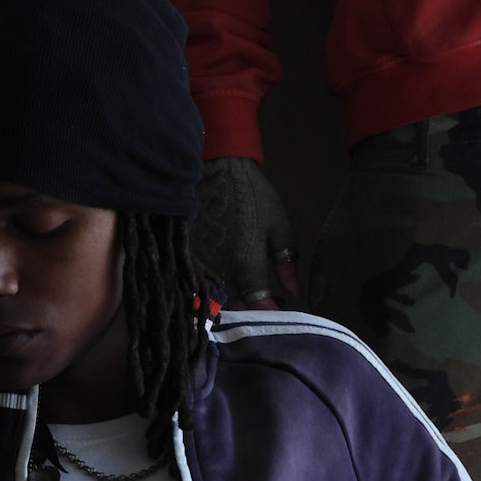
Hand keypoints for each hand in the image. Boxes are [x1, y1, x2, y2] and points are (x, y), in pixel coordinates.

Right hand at [190, 157, 298, 308]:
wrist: (219, 169)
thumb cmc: (253, 196)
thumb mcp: (279, 226)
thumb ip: (286, 262)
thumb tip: (293, 292)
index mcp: (245, 262)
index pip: (257, 303)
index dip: (269, 311)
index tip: (279, 304)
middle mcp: (220, 269)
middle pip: (234, 306)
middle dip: (252, 308)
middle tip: (268, 297)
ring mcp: (200, 263)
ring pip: (215, 297)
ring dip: (233, 300)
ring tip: (249, 289)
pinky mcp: (187, 255)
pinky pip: (199, 282)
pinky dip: (214, 287)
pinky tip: (228, 277)